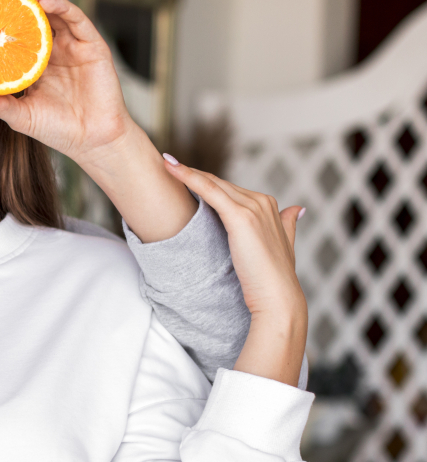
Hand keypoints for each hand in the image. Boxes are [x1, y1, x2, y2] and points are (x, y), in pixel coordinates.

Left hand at [0, 0, 194, 242]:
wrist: (91, 140)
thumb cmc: (55, 128)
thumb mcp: (19, 114)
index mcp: (32, 59)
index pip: (11, 27)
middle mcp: (51, 46)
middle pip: (29, 11)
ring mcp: (72, 43)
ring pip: (52, 8)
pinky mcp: (91, 44)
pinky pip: (75, 18)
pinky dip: (60, 7)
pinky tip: (43, 3)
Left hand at [164, 158, 307, 385]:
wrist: (277, 297)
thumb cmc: (272, 277)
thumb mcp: (283, 244)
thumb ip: (287, 224)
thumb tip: (296, 209)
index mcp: (268, 205)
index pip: (228, 189)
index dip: (204, 182)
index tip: (181, 173)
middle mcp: (261, 201)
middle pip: (218, 183)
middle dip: (192, 174)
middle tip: (166, 163)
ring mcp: (252, 207)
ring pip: (212, 184)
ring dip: (186, 171)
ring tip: (165, 163)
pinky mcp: (240, 217)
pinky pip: (209, 191)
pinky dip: (189, 178)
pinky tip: (172, 169)